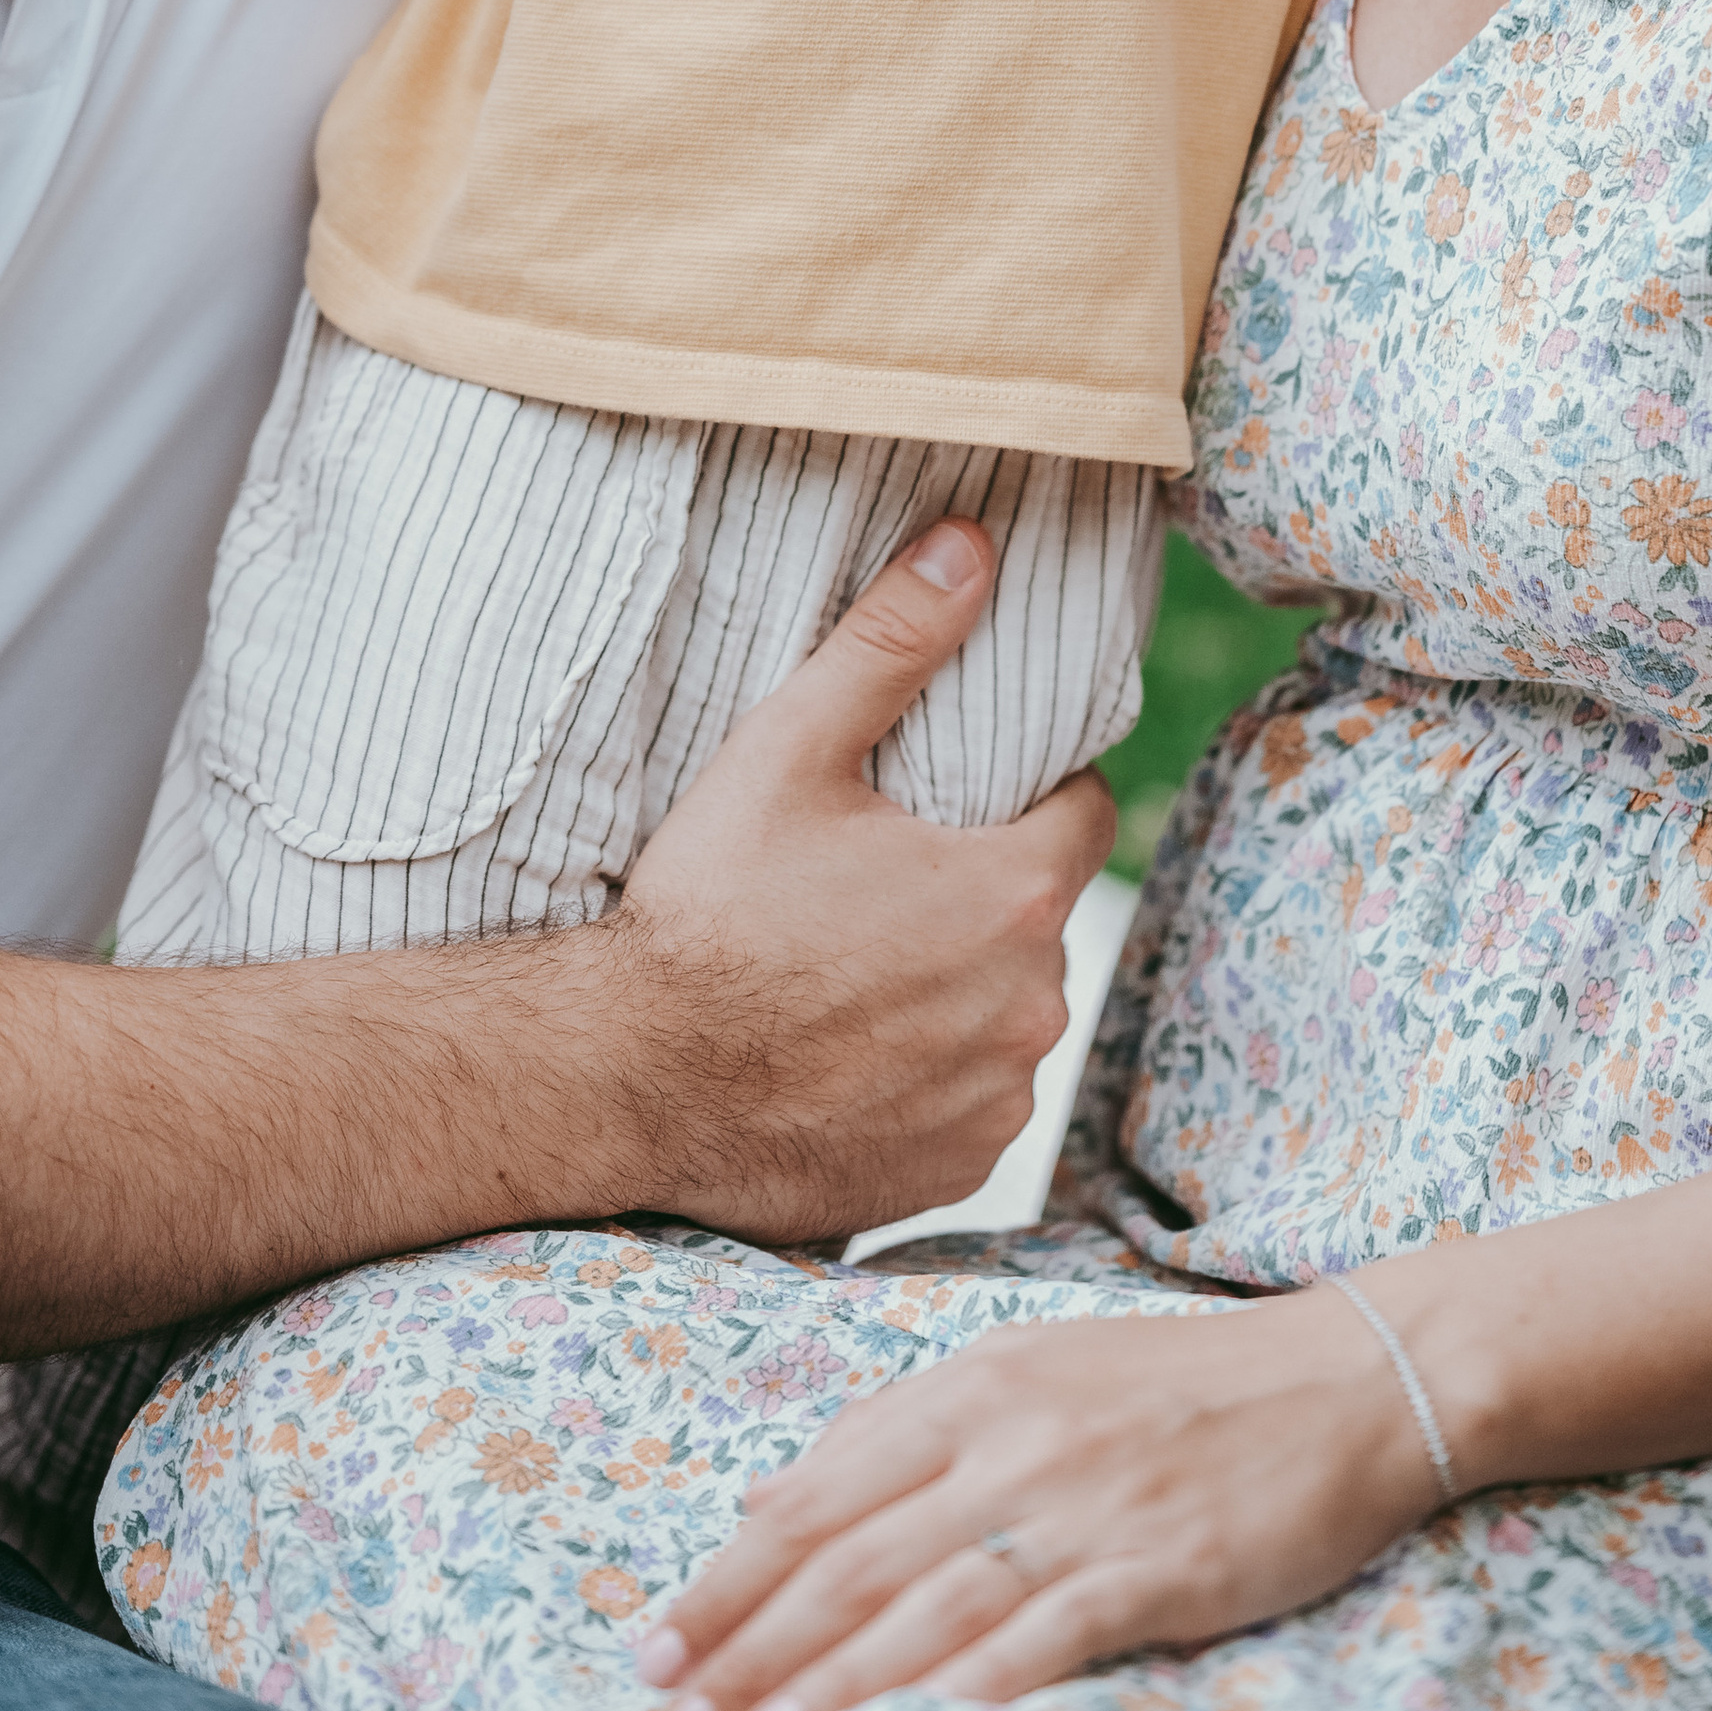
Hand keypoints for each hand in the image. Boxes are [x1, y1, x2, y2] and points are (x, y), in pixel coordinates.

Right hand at [619, 519, 1115, 1248]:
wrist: (628, 1078)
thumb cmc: (708, 909)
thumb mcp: (791, 747)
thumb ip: (894, 640)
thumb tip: (972, 543)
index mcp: (1013, 892)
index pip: (1083, 809)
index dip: (1030, 790)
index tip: (961, 793)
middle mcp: (1030, 1004)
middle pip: (1039, 915)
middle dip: (981, 891)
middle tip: (877, 879)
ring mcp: (994, 1097)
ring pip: (1006, 1012)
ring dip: (958, 988)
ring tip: (852, 968)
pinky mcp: (952, 1167)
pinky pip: (971, 1100)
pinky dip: (928, 1074)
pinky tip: (846, 1052)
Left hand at [633, 1287, 1436, 1710]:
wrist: (1341, 1379)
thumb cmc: (1179, 1383)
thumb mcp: (1035, 1370)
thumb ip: (913, 1431)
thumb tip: (786, 1496)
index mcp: (974, 1385)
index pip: (820, 1492)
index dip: (732, 1572)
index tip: (657, 1635)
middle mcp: (1009, 1442)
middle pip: (850, 1559)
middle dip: (747, 1641)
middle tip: (666, 1699)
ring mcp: (1078, 1509)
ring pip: (921, 1612)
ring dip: (827, 1686)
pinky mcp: (1149, 1572)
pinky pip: (1041, 1641)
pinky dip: (972, 1689)